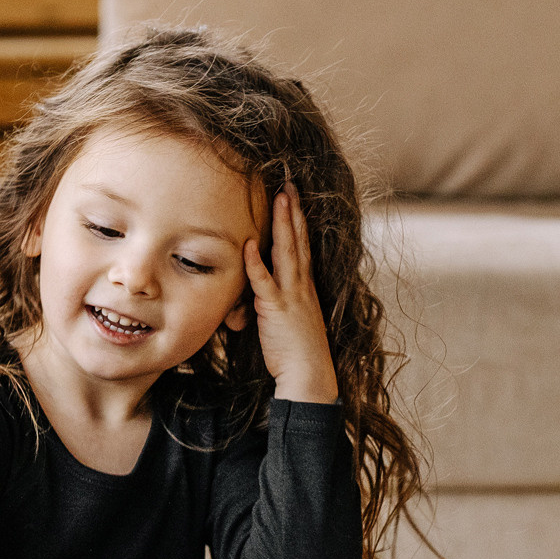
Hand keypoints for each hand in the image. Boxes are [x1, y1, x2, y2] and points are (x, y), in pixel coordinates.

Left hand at [242, 184, 337, 404]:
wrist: (309, 374)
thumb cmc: (297, 352)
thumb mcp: (288, 320)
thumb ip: (276, 302)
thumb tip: (260, 295)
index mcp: (305, 286)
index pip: (303, 246)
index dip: (298, 221)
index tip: (294, 198)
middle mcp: (301, 285)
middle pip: (299, 240)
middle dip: (294, 211)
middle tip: (290, 184)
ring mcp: (291, 295)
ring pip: (288, 252)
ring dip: (283, 224)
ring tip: (281, 197)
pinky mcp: (276, 309)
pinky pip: (265, 282)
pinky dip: (257, 262)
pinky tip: (250, 243)